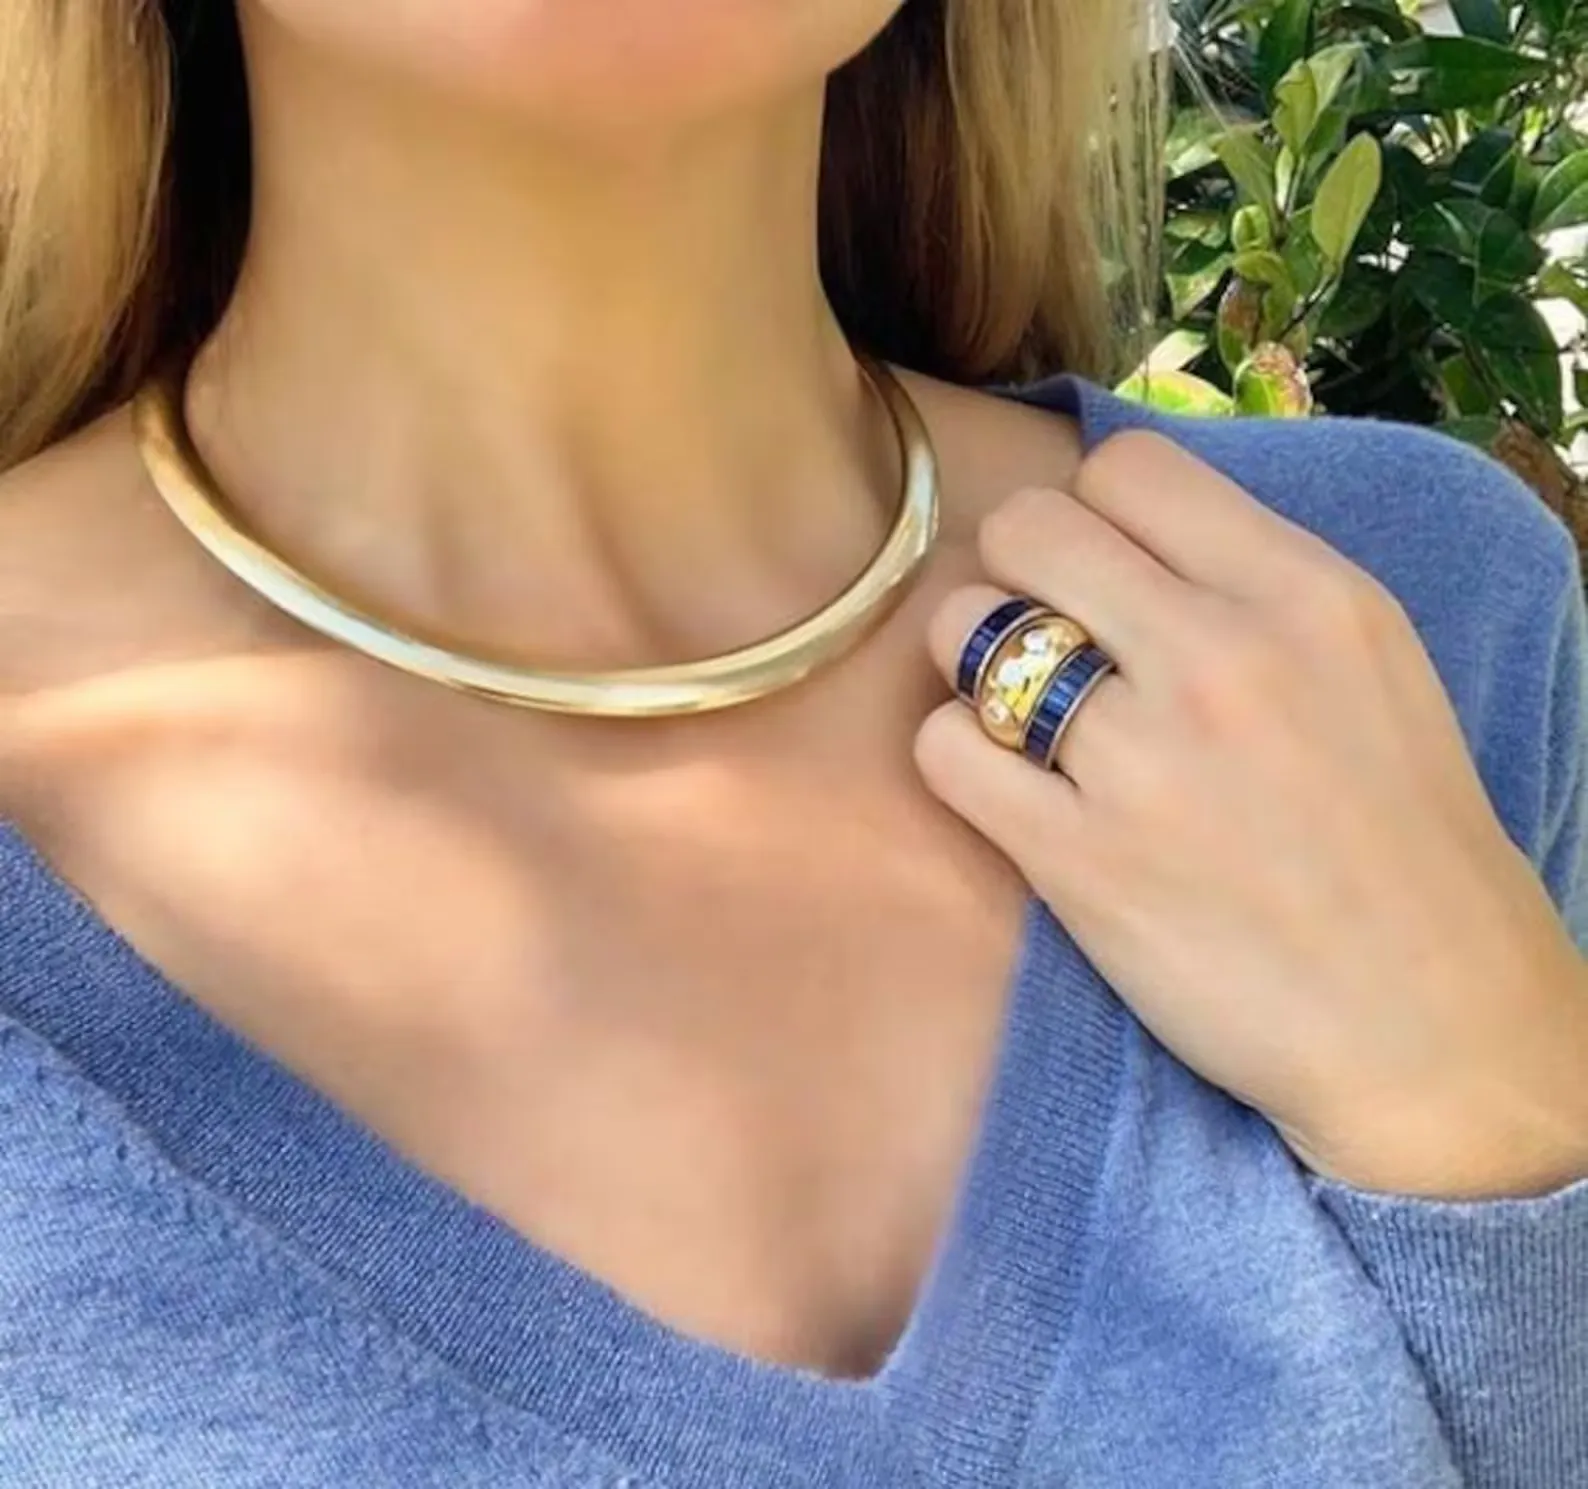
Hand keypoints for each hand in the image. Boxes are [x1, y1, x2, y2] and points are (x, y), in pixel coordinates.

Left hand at [917, 431, 1587, 1200]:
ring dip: (973, 664)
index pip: (1126, 465)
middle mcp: (1222, 657)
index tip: (1098, 569)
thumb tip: (1119, 527)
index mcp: (1306, 593)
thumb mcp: (1367, 664)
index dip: (1089, 511)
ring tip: (1020, 713)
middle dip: (1013, 569)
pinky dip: (958, 756)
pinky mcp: (1079, 861)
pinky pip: (946, 749)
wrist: (1430, 1023)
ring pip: (968, 631)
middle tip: (1040, 632)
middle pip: (1026, 527)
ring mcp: (1144, 760)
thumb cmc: (1398, 840)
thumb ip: (1251, 583)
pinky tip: (1006, 785)